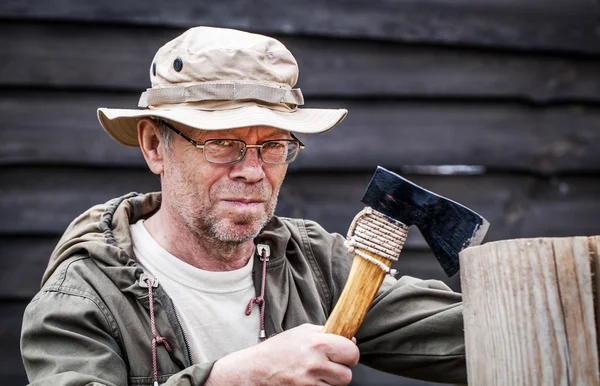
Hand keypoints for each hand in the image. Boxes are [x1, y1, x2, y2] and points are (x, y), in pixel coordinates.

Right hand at [206, 324, 359, 384]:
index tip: (344, 353)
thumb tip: (350, 339)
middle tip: (331, 365)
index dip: (350, 354)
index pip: (351, 352)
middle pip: (348, 375)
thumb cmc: (279, 349)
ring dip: (331, 381)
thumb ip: (326, 333)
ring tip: (317, 373)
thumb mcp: (302, 332)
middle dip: (342, 370)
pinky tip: (311, 381)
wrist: (256, 370)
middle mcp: (315, 364)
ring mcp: (310, 383)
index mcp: (317, 344)